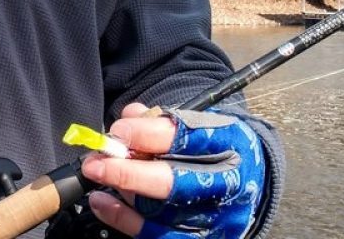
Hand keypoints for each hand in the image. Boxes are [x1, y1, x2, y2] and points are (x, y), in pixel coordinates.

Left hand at [79, 103, 265, 238]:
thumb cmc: (213, 148)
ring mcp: (213, 217)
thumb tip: (130, 117)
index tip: (118, 130)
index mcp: (229, 144)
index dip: (149, 135)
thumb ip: (162, 121)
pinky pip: (154, 236)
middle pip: (172, 183)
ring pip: (159, 211)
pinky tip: (102, 203)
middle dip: (128, 173)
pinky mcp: (199, 238)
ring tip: (96, 174)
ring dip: (122, 192)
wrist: (248, 182)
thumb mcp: (198, 124)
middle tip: (96, 162)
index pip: (188, 138)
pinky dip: (122, 219)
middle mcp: (225, 185)